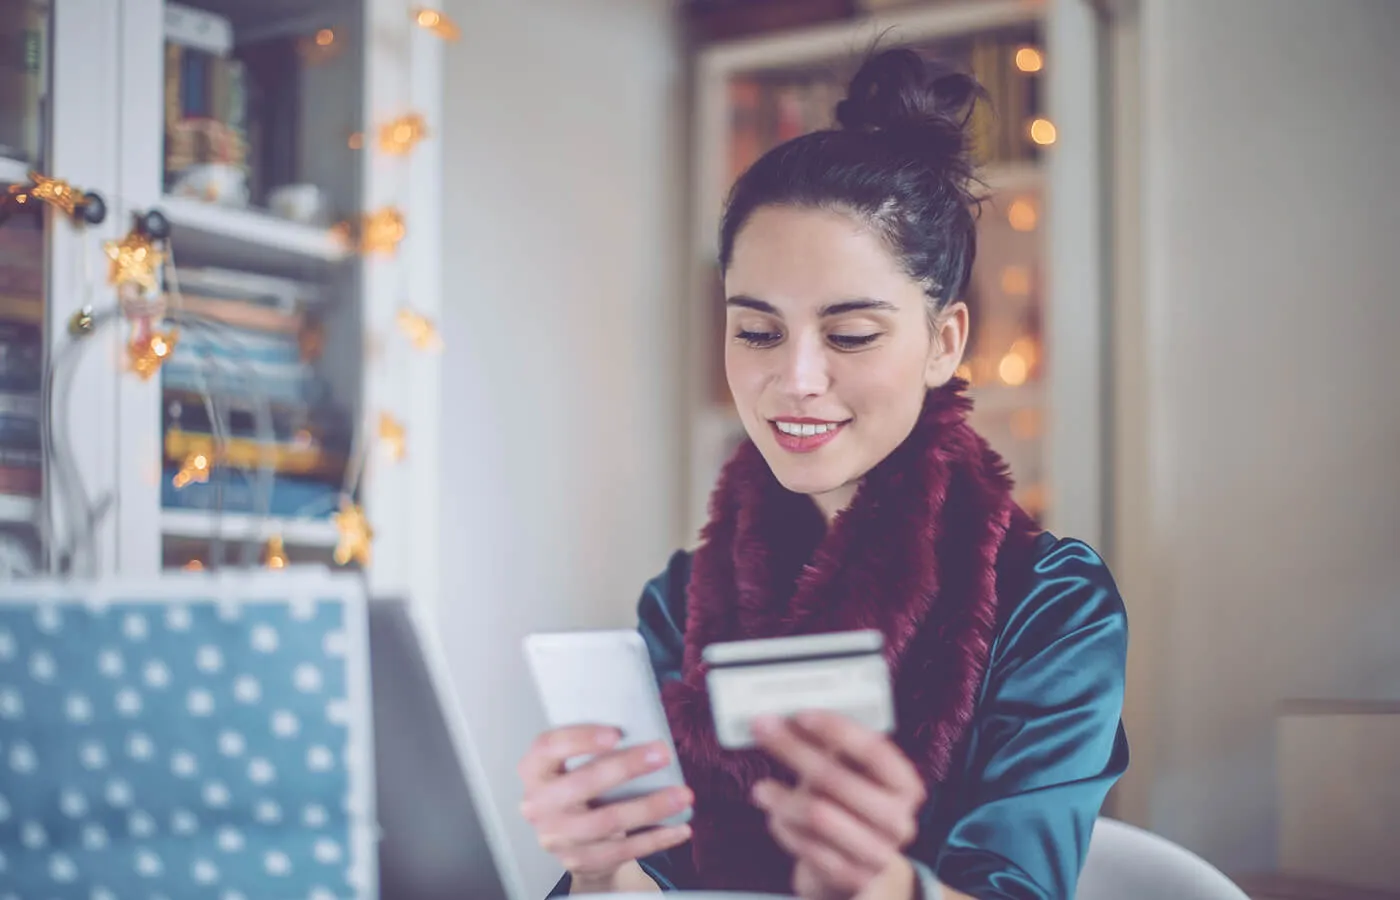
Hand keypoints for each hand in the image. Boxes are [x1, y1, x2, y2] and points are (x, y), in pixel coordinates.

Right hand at [517, 725, 692, 892]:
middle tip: (662, 754)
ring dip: (650, 807)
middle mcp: (539, 804)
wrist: (572, 839)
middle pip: (582, 784)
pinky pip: (622, 850)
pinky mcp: (579, 860)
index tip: (615, 733)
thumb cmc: (579, 788)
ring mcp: (558, 837)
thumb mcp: (574, 765)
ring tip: (682, 794)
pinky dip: (655, 838)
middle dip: (626, 767)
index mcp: (535, 770)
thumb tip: (644, 731)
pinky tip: (679, 827)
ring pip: (607, 821)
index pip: (549, 747)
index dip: (580, 739)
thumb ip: (596, 750)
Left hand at [751, 712, 926, 899]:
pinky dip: (785, 829)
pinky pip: (807, 847)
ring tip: (761, 789)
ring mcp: (879, 853)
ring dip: (782, 797)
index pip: (874, 750)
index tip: (800, 714)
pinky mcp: (854, 879)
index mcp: (905, 786)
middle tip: (763, 730)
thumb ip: (829, 749)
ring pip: (817, 814)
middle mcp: (899, 820)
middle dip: (793, 750)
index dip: (836, 729)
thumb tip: (789, 719)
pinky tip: (775, 818)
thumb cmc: (849, 812)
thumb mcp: (849, 777)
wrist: (858, 870)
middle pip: (837, 778)